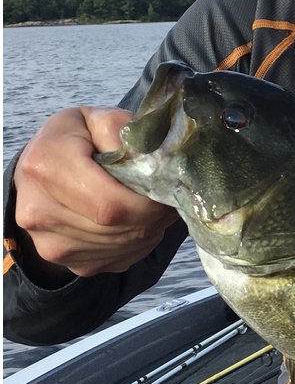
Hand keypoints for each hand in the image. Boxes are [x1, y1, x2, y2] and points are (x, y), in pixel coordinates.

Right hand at [12, 106, 177, 281]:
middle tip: (164, 196)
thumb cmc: (74, 141)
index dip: (148, 201)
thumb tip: (150, 162)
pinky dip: (138, 241)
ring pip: (125, 244)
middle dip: (153, 213)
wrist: (42, 172)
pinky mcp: (72, 263)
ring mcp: (53, 245)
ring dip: (149, 227)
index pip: (111, 203)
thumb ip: (122, 132)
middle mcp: (40, 212)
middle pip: (119, 226)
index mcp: (45, 167)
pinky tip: (133, 220)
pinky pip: (121, 257)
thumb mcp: (96, 120)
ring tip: (149, 205)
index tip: (165, 188)